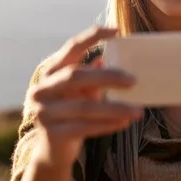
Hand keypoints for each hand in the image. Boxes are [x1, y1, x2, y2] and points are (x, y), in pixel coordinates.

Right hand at [28, 26, 143, 167]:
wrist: (53, 150)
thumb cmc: (71, 113)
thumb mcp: (81, 92)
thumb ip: (92, 75)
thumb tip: (108, 59)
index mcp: (50, 72)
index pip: (71, 48)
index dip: (92, 37)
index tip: (116, 30)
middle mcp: (42, 89)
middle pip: (76, 76)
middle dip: (107, 77)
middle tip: (134, 81)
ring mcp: (44, 112)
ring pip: (84, 107)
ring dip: (114, 108)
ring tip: (137, 110)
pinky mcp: (52, 134)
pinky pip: (84, 127)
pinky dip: (107, 125)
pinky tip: (124, 123)